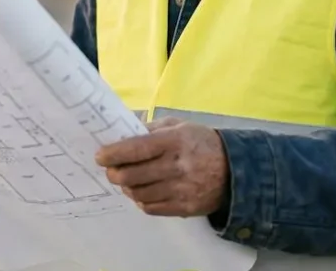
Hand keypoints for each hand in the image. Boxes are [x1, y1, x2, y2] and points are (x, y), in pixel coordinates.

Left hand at [95, 116, 228, 216]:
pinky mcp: (184, 207)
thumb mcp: (179, 126)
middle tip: (111, 170)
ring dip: (127, 187)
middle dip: (114, 173)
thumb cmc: (201, 143)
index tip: (100, 156)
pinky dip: (141, 200)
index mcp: (174, 142)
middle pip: (132, 176)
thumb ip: (150, 128)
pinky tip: (142, 191)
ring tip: (127, 180)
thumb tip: (121, 133)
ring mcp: (181, 190)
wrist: (235, 171)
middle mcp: (177, 166)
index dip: (114, 153)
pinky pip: (151, 208)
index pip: (136, 149)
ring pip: (138, 194)